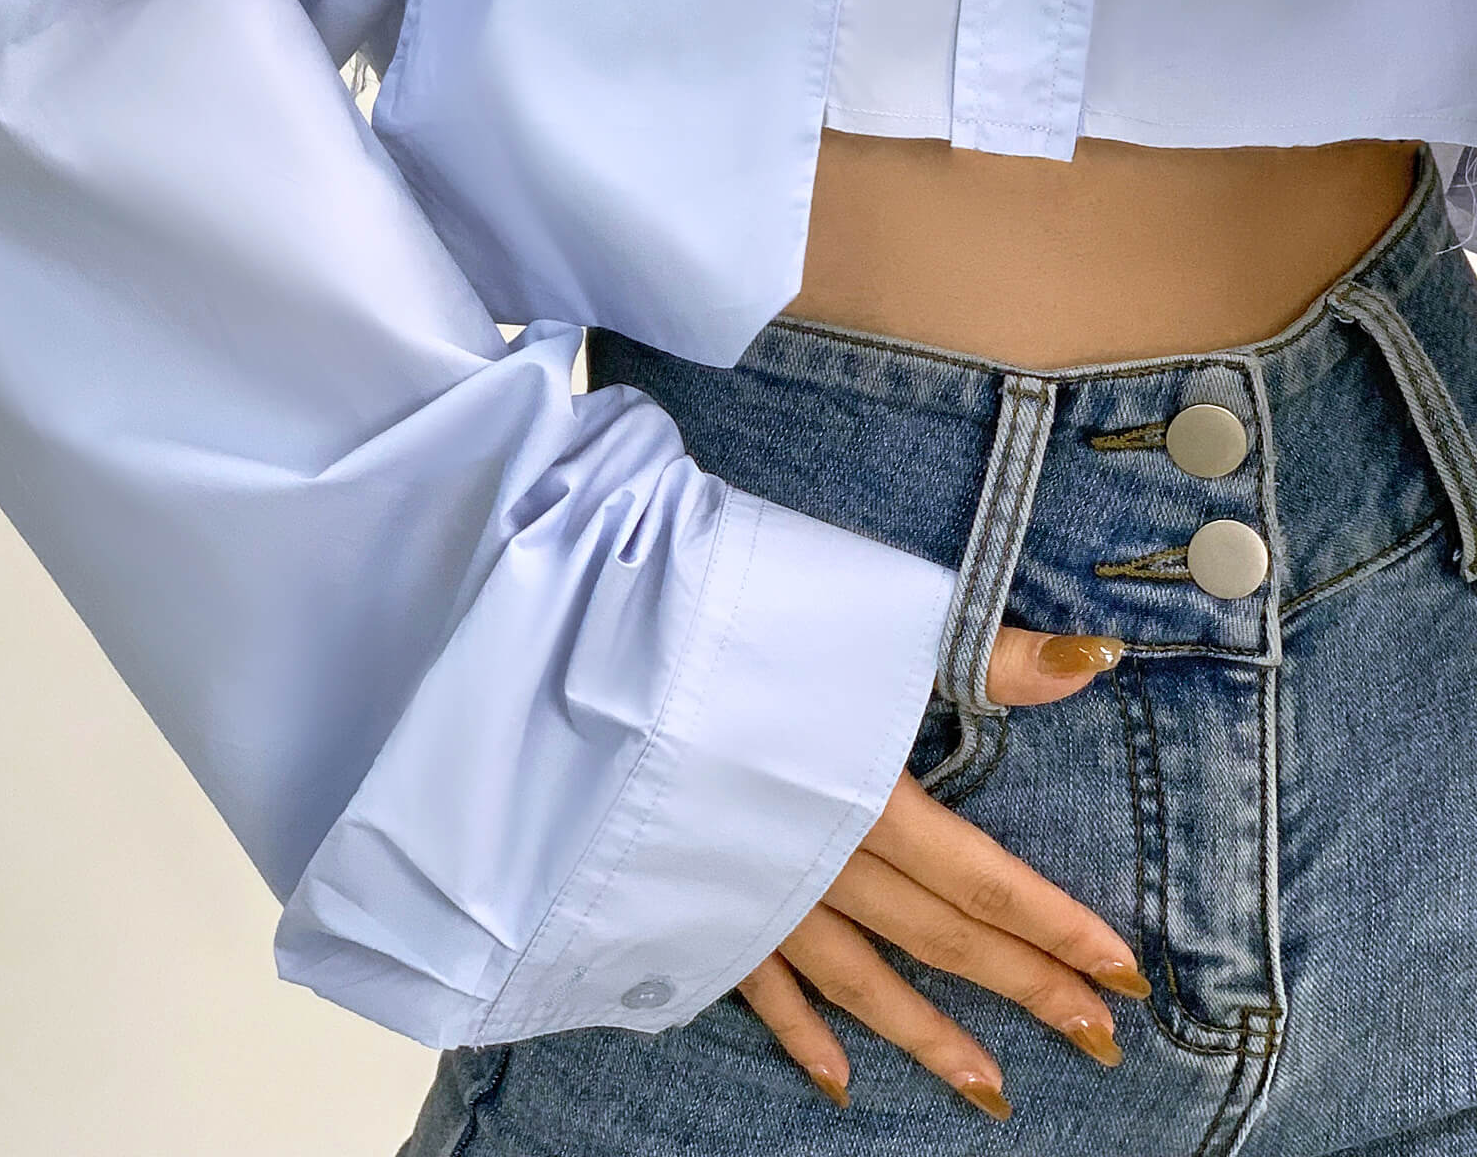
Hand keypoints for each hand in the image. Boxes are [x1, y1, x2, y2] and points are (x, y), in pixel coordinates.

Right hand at [733, 626, 1147, 1123]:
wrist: (584, 649)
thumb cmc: (731, 617)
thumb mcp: (868, 617)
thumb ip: (986, 653)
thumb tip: (1099, 664)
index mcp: (865, 793)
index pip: (984, 879)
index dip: (1058, 928)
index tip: (1126, 980)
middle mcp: (818, 858)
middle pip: (937, 937)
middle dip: (1023, 989)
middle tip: (1096, 1041)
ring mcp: (753, 889)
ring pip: (857, 980)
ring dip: (928, 1037)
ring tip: (992, 1091)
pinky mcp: (696, 896)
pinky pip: (759, 983)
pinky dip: (801, 1036)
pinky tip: (838, 1083)